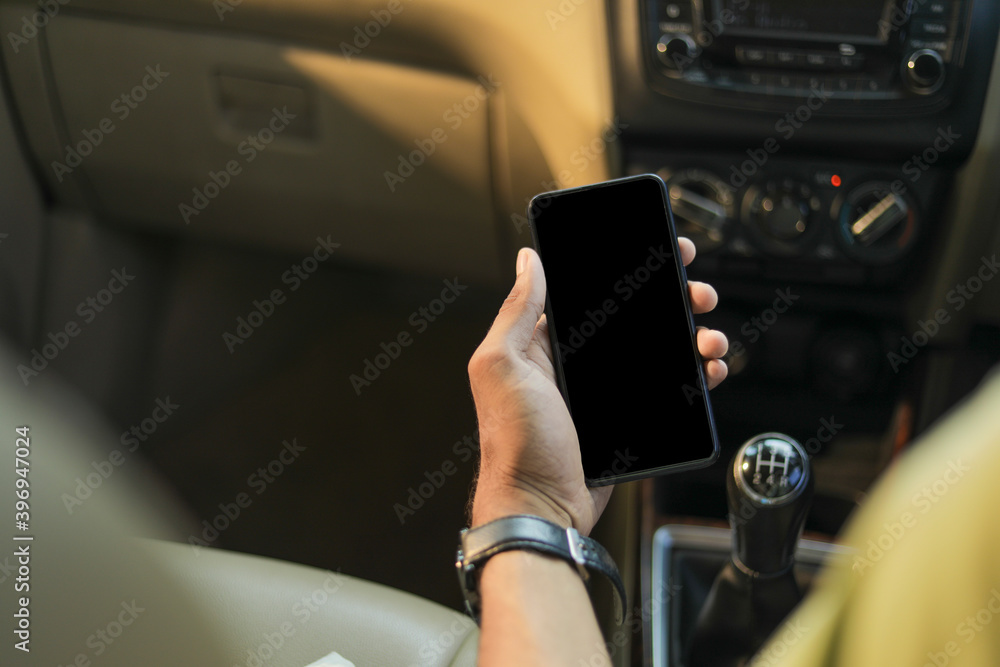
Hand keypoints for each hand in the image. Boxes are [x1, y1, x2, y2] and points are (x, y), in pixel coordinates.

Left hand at [468, 240, 727, 534]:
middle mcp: (574, 364)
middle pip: (634, 318)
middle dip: (672, 300)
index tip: (664, 254)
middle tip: (698, 294)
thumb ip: (516, 311)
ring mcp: (603, 394)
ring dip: (690, 337)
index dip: (627, 269)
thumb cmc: (513, 443)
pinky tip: (708, 370)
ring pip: (657, 352)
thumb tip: (528, 259)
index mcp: (543, 344)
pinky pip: (666, 390)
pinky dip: (692, 377)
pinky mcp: (626, 421)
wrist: (539, 508)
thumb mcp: (502, 366)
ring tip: (709, 338)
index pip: (592, 293)